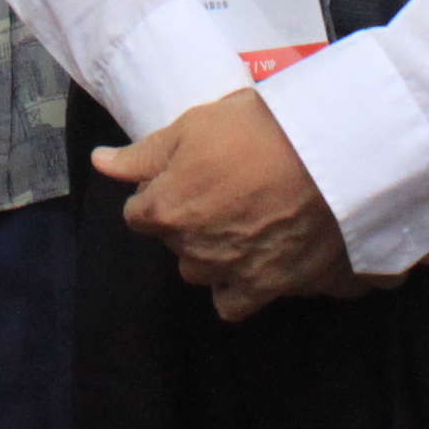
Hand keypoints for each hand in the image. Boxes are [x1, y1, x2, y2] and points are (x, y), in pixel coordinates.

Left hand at [96, 89, 382, 321]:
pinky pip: (236, 302)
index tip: (184, 176)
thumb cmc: (257, 129)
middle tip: (220, 192)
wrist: (328, 155)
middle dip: (186, 223)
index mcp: (167, 210)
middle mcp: (192, 250)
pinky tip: (255, 260)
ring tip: (241, 224)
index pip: (139, 214)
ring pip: (203, 273)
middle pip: (173, 244)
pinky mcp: (269, 288)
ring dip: (211, 255)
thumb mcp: (194, 126)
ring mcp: (231, 274)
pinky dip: (240, 286)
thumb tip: (100, 163)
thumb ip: (144, 154)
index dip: (159, 192)